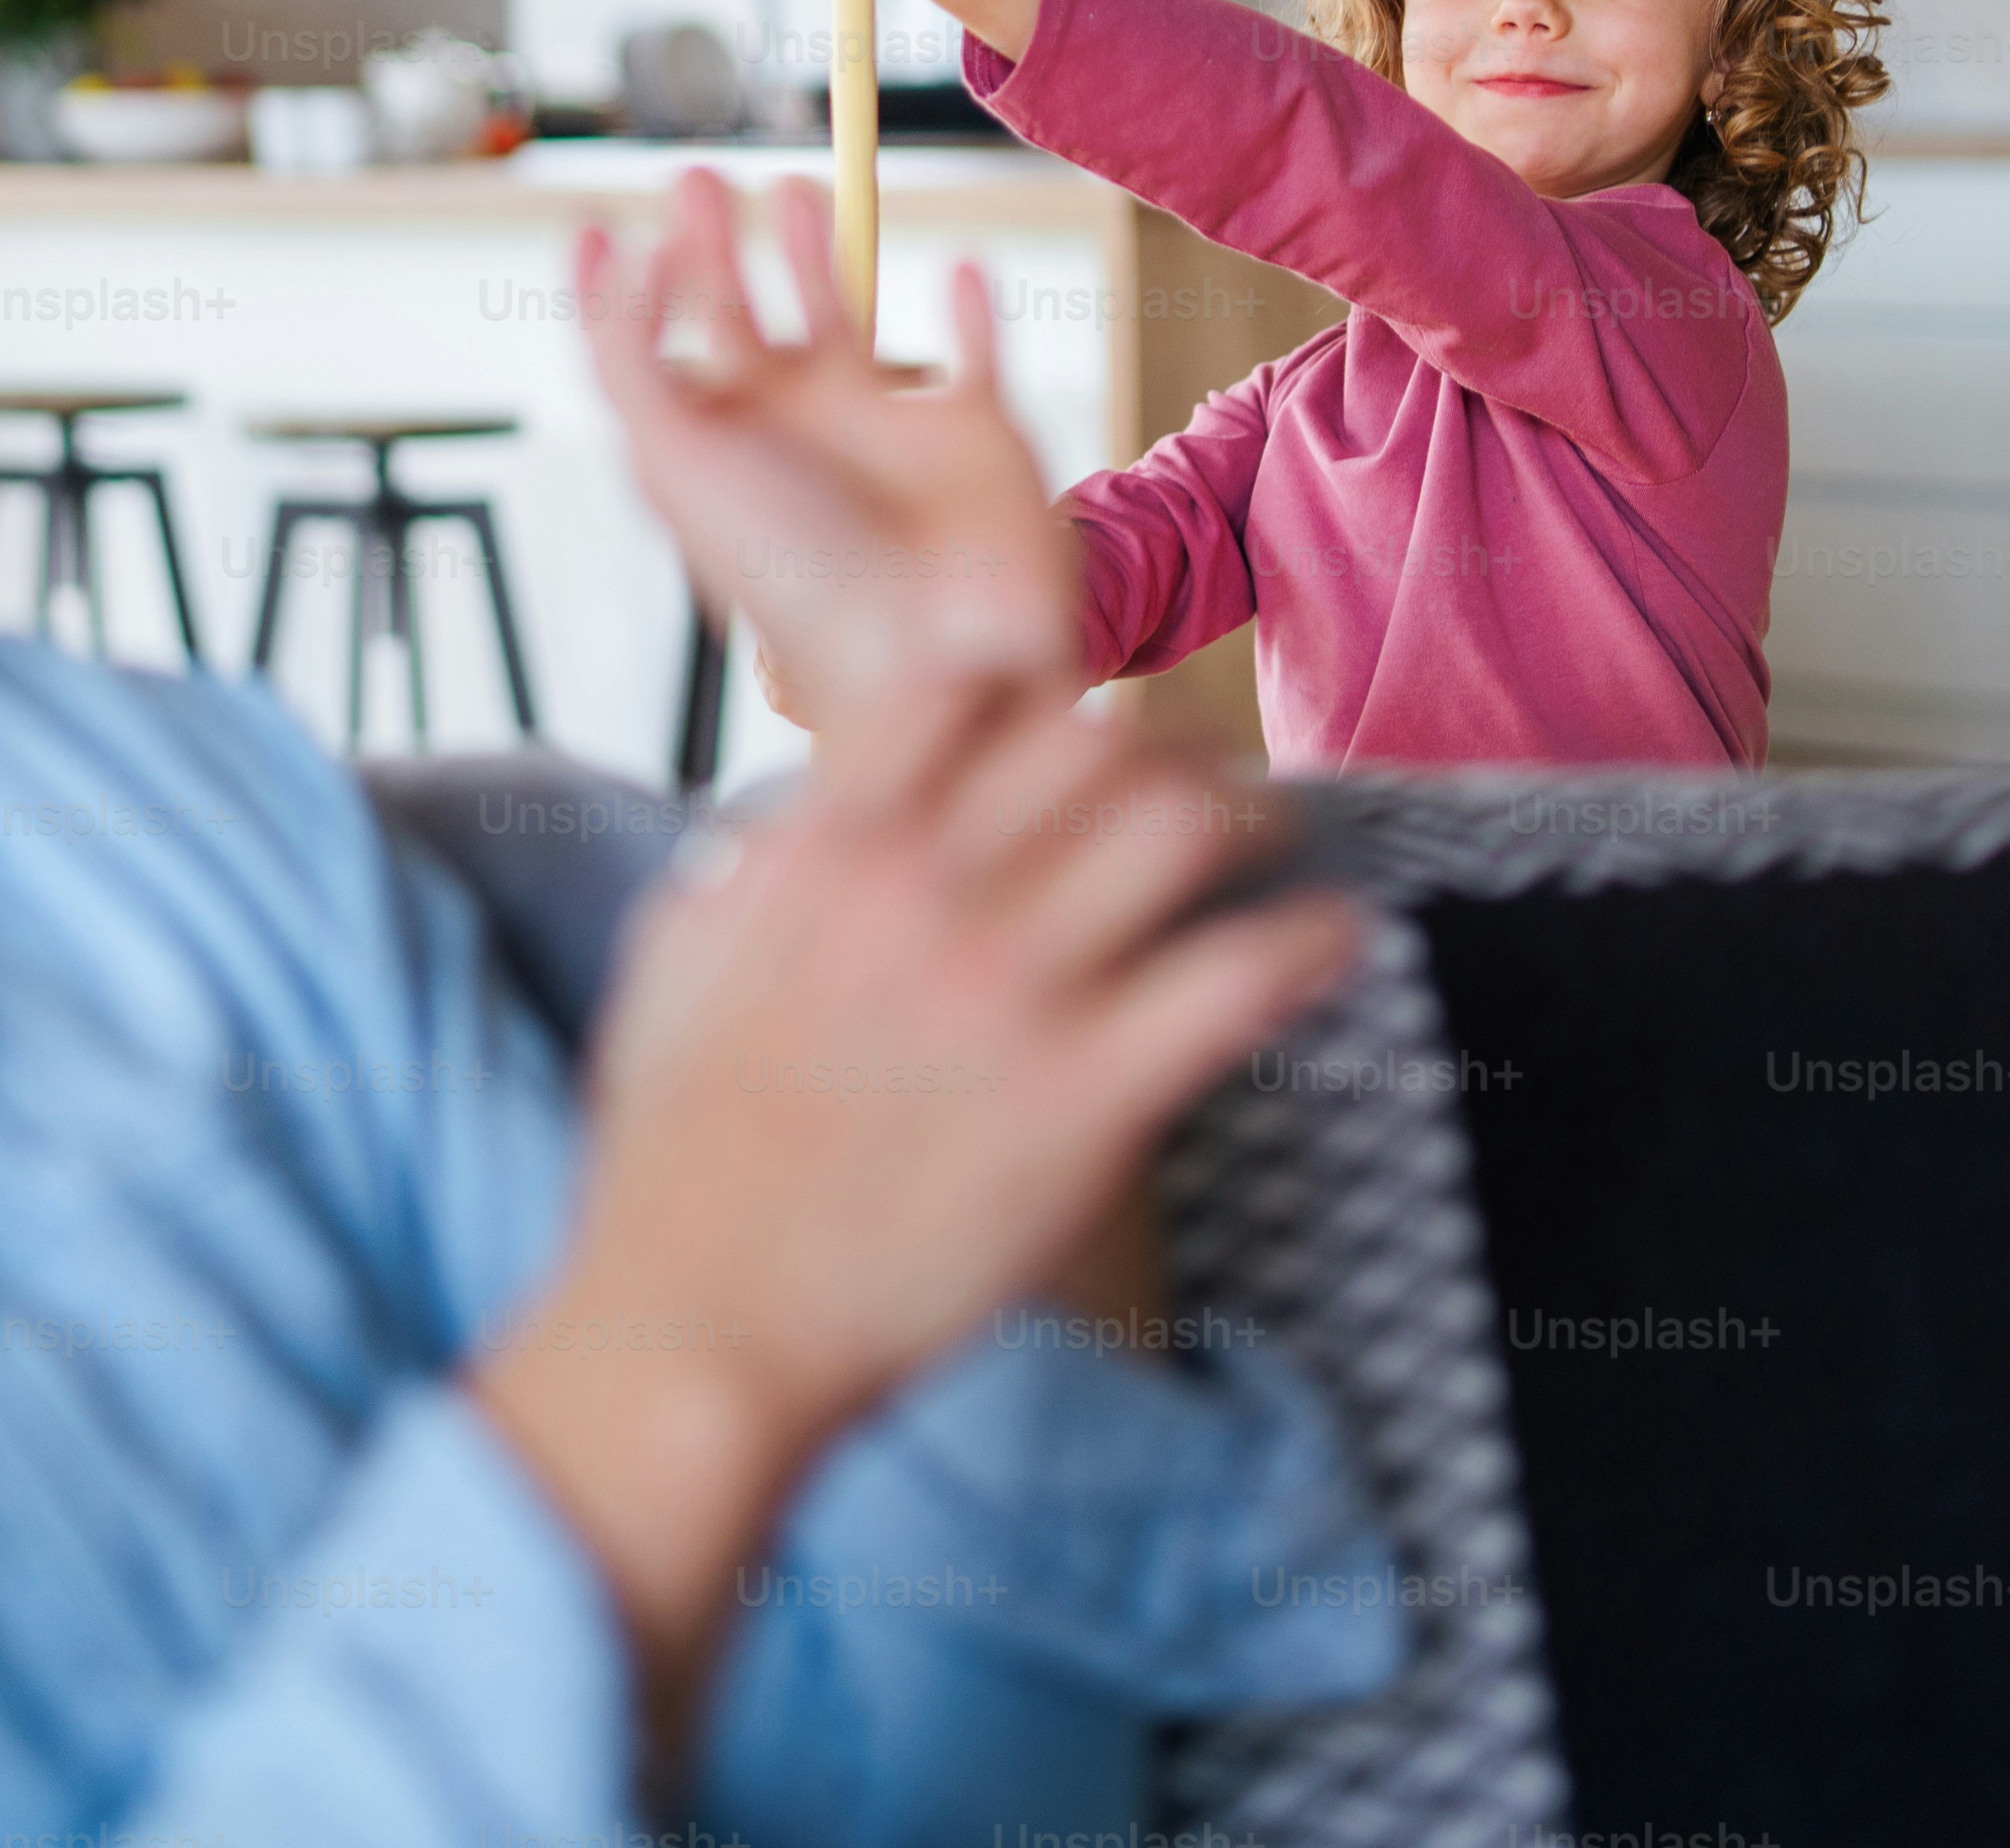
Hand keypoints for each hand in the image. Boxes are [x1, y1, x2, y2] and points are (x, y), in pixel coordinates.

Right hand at [470, 557, 1364, 1759]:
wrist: (701, 1323)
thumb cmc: (673, 1160)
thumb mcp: (679, 963)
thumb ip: (756, 865)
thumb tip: (810, 815)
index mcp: (827, 850)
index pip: (966, 687)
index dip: (1034, 696)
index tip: (1071, 730)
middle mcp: (926, 893)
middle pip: (1098, 742)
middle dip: (1163, 751)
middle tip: (1203, 784)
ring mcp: (1012, 993)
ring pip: (1181, 830)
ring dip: (1247, 821)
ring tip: (1275, 843)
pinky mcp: (1086, 1100)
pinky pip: (1238, 978)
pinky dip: (1306, 943)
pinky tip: (1335, 939)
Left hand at [573, 171, 1074, 730]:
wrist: (932, 656)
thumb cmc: (795, 573)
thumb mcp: (674, 455)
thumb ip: (629, 353)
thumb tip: (630, 255)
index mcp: (720, 451)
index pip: (655, 359)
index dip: (621, 298)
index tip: (595, 228)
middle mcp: (796, 436)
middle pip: (739, 321)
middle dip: (713, 250)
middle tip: (694, 178)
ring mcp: (888, 434)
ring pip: (845, 320)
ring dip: (818, 258)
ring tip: (792, 189)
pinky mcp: (977, 436)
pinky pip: (976, 359)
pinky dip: (973, 313)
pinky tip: (962, 268)